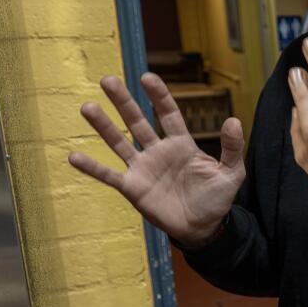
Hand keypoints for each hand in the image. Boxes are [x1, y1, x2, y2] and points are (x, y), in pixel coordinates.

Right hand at [69, 74, 244, 247]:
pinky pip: (109, 175)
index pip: (168, 114)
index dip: (158, 96)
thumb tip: (234, 120)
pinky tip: (74, 156)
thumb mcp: (231, 173)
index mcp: (181, 144)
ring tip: (88, 107)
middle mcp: (158, 151)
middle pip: (137, 121)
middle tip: (107, 80)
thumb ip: (232, 148)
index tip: (147, 77)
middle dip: (123, 101)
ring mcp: (143, 168)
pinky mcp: (133, 188)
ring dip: (103, 126)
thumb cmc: (217, 199)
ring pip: (119, 142)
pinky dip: (92, 167)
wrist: (203, 229)